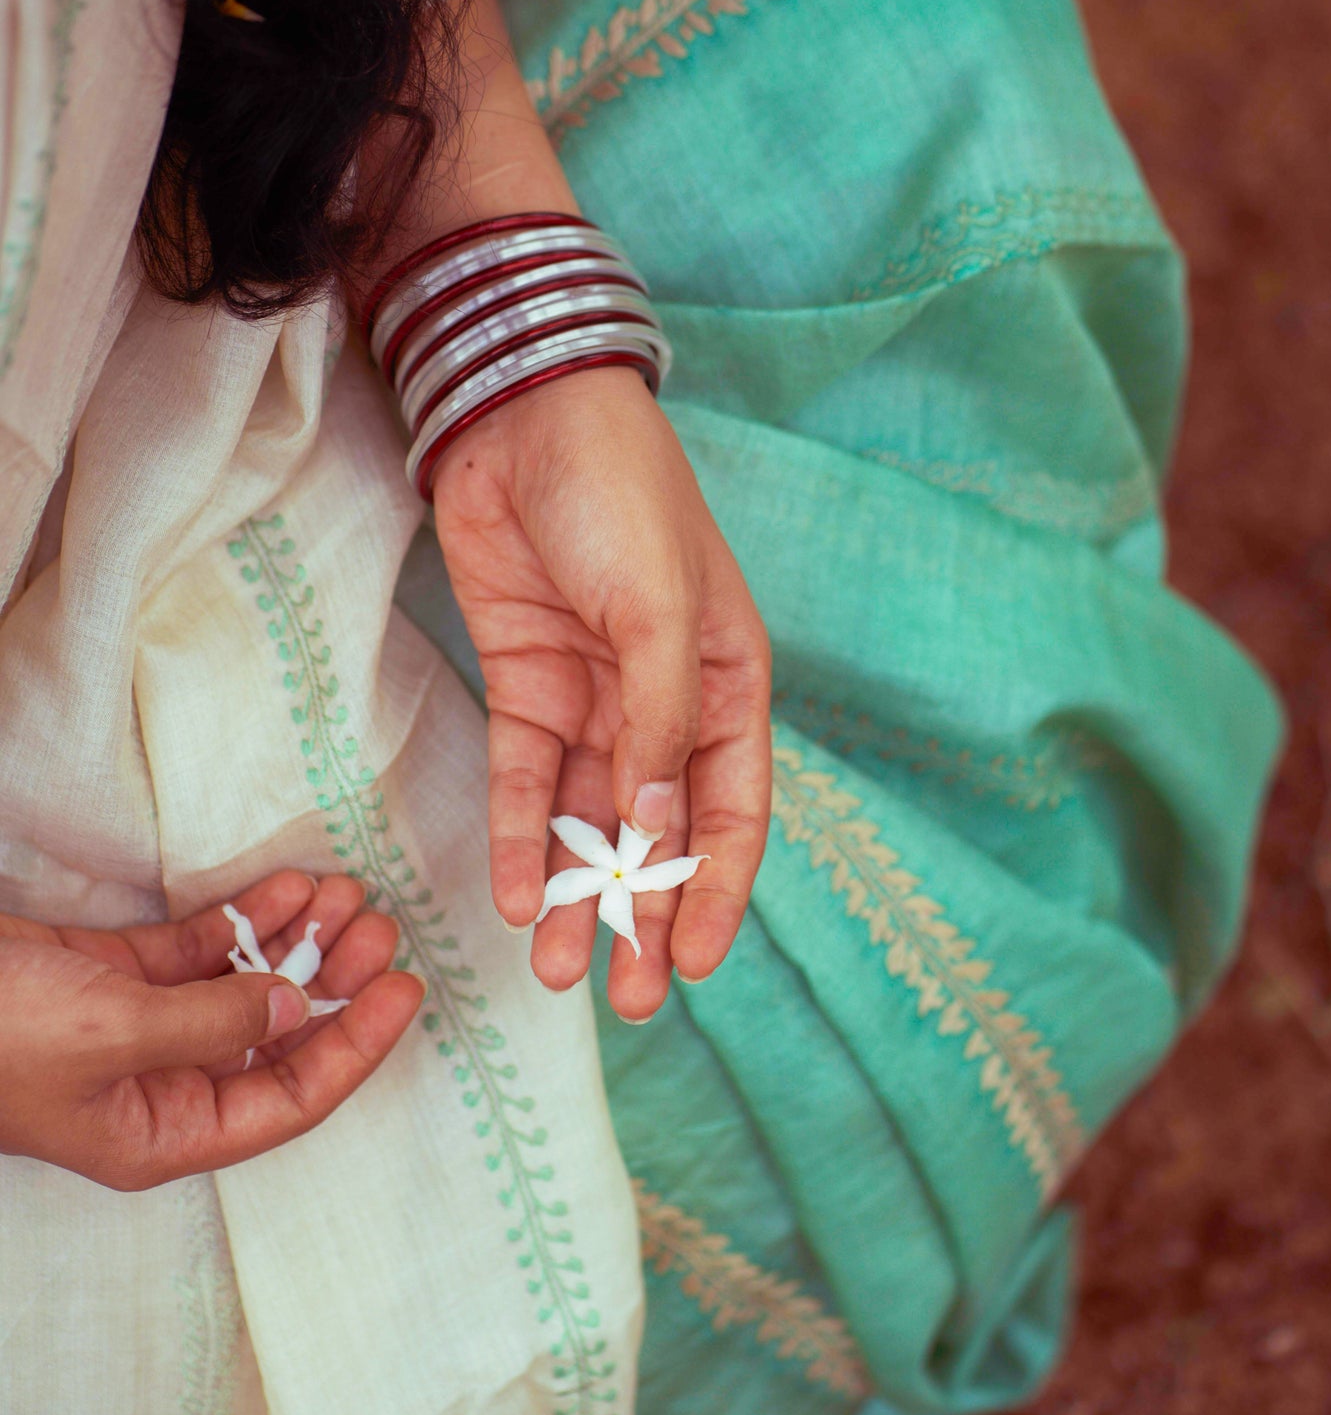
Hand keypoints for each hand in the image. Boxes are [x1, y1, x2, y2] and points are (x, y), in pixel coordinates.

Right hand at [0, 871, 423, 1188]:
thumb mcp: (110, 1033)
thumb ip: (210, 1021)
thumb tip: (291, 1003)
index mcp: (161, 1134)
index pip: (290, 1099)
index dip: (355, 1047)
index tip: (407, 990)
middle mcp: (158, 1087)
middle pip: (278, 1037)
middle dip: (336, 978)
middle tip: (383, 924)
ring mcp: (135, 1029)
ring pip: (244, 985)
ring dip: (298, 937)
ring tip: (347, 888)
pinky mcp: (110, 977)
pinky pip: (199, 951)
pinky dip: (244, 917)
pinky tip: (289, 884)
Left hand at [433, 366, 771, 1022]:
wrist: (523, 415)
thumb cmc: (623, 498)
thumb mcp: (659, 611)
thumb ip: (657, 724)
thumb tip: (653, 828)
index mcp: (727, 681)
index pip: (732, 807)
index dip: (716, 888)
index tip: (695, 964)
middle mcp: (665, 701)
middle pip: (657, 830)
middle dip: (645, 915)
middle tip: (630, 999)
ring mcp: (593, 697)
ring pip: (587, 820)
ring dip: (576, 894)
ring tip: (557, 973)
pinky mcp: (524, 683)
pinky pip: (522, 780)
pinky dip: (518, 836)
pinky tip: (513, 896)